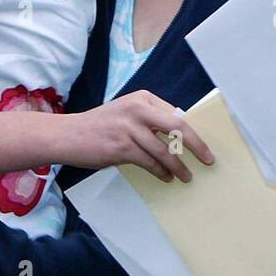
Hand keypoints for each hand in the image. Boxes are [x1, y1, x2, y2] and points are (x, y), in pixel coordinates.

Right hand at [63, 90, 213, 180]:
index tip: (204, 145)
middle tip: (208, 159)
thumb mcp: (126, 113)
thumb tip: (178, 137)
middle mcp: (138, 109)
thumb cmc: (100, 126)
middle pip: (177, 126)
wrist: (67, 135)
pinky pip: (149, 162)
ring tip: (186, 176)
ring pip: (163, 149)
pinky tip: (166, 178)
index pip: (176, 114)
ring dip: (177, 166)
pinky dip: (160, 172)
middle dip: (196, 145)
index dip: (192, 132)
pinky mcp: (121, 147)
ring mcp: (129, 128)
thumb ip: (149, 120)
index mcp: (143, 98)